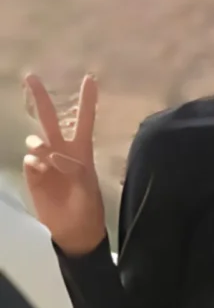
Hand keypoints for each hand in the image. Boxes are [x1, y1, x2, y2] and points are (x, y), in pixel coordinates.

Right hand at [21, 72, 108, 255]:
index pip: (84, 121)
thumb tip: (51, 154)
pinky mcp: (32, 174)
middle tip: (31, 76)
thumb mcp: (87, 189)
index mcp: (81, 152)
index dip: (87, 101)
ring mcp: (45, 162)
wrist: (72, 230)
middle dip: (41, 98)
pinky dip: (33, 163)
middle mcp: (61, 151)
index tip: (90, 78)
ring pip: (35, 139)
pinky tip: (40, 173)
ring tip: (43, 155)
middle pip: (50, 120)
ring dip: (38, 143)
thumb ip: (73, 169)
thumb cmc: (86, 207)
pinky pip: (29, 160)